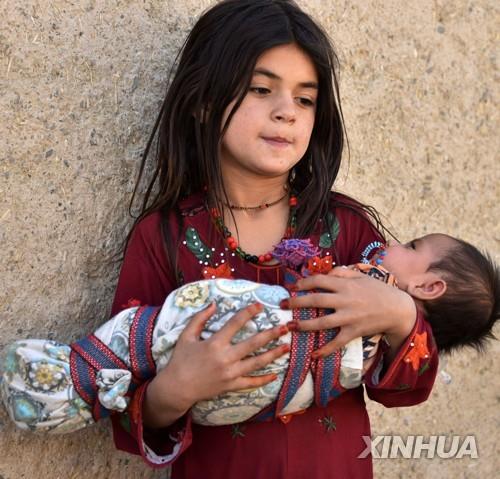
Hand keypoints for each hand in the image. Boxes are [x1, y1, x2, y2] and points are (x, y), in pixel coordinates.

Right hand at [144, 302, 288, 426]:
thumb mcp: (186, 336)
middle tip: (285, 327)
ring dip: (273, 354)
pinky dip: (263, 379)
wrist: (176, 388)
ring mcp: (230, 373)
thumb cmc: (181, 360)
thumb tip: (214, 303)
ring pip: (256, 363)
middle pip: (253, 343)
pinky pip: (250, 383)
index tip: (260, 306)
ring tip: (286, 347)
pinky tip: (274, 374)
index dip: (249, 312)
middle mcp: (225, 358)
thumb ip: (200, 318)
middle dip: (270, 334)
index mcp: (215, 343)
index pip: (236, 323)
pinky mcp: (231, 386)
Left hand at [283, 267, 416, 357]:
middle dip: (296, 302)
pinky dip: (325, 349)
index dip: (303, 283)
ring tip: (290, 327)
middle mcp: (344, 300)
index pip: (319, 281)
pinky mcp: (354, 332)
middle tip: (281, 305)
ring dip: (304, 325)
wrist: (397, 309)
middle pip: (315, 300)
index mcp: (345, 285)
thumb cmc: (378, 290)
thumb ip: (342, 273)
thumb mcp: (360, 276)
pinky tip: (313, 354)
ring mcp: (349, 317)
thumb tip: (324, 273)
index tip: (292, 287)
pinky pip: (337, 342)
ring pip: (322, 322)